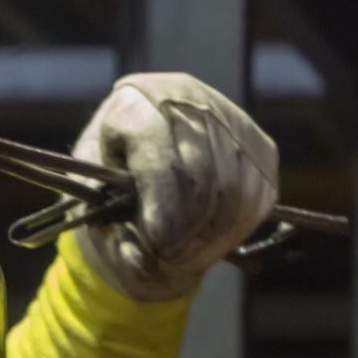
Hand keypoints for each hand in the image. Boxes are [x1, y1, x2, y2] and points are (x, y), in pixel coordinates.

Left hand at [71, 72, 279, 304]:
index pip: (157, 141)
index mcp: (136, 100)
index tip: (155, 238)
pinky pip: (256, 201)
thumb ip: (113, 232)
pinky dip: (233, 232)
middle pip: (200, 169)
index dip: (160, 195)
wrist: (146, 175)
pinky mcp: (261, 151)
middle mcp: (188, 97)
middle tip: (167, 255)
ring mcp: (232, 121)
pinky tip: (208, 241)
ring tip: (184, 254)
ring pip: (232, 189)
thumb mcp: (96, 208)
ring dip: (209, 236)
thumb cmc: (112, 192)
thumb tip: (143, 260)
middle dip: (185, 226)